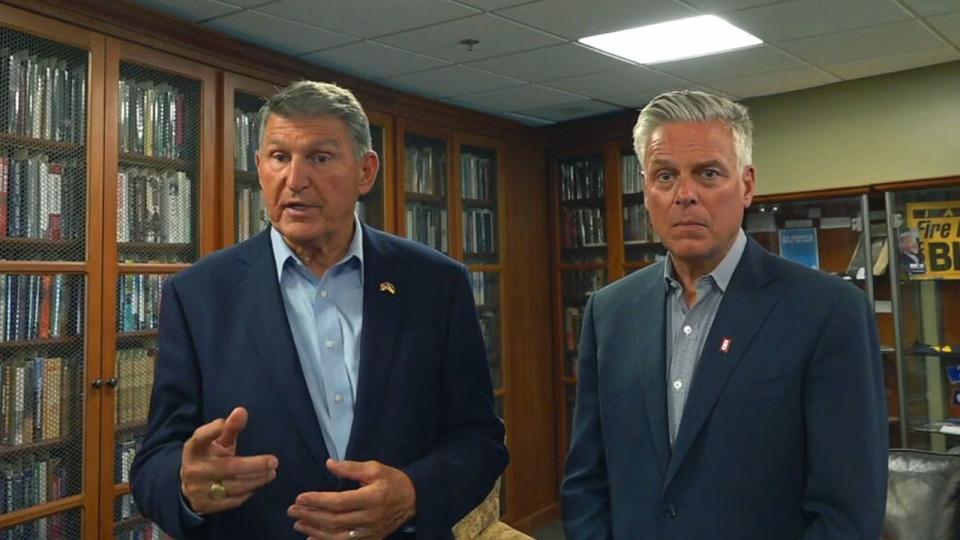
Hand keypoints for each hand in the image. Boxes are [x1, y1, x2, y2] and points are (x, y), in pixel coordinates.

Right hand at [179, 407, 278, 513]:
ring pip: (233, 486)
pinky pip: (232, 500)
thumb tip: (242, 411)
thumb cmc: (210, 456)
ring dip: (256, 479)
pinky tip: (259, 484)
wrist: (190, 486)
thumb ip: (230, 427)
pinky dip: (248, 492)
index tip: (224, 423)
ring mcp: (197, 489)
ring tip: (271, 473)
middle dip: (254, 465)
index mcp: (194, 449)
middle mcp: (193, 469)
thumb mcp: (218, 441)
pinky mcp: (205, 505)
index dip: (212, 430)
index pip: (201, 438)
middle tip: (274, 461)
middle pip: (227, 467)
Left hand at [287, 459, 415, 539]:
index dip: (318, 501)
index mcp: (372, 498)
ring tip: (297, 523)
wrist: (413, 500)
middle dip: (310, 516)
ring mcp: (369, 532)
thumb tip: (329, 463)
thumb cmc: (392, 481)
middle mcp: (369, 518)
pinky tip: (311, 538)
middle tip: (292, 510)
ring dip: (314, 530)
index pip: (339, 502)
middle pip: (334, 521)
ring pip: (336, 536)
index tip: (300, 497)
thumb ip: (351, 468)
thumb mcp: (375, 468)